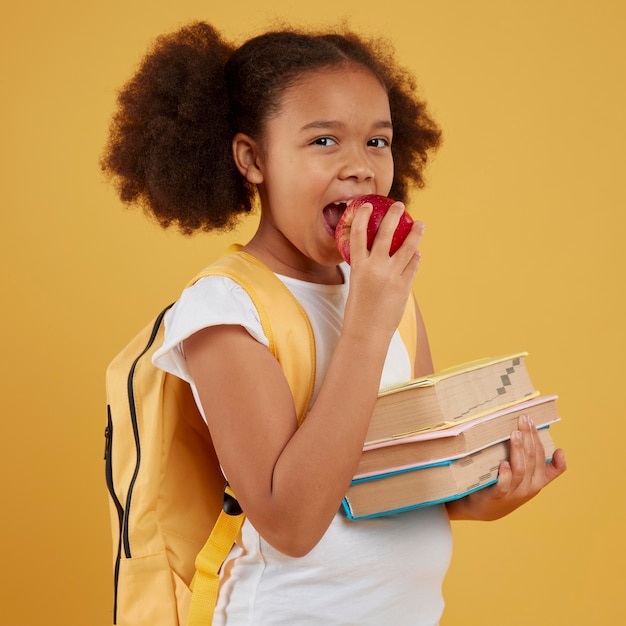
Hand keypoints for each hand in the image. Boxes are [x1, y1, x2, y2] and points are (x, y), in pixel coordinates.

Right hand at [345, 202, 423, 339]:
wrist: (367, 332)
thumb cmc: (358, 311)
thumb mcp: (357, 285)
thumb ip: (366, 269)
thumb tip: (380, 257)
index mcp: (358, 266)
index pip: (357, 234)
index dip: (361, 217)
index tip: (366, 205)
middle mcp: (375, 267)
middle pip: (385, 234)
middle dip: (393, 216)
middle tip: (399, 206)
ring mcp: (392, 276)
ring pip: (407, 248)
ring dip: (415, 234)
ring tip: (420, 224)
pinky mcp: (404, 286)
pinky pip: (413, 266)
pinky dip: (416, 258)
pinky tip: (418, 253)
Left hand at [446, 415, 566, 520]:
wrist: (485, 510)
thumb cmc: (508, 487)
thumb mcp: (529, 478)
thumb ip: (546, 468)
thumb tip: (561, 451)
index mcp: (538, 480)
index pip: (540, 454)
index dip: (536, 436)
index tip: (531, 419)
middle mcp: (529, 486)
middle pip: (531, 458)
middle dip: (528, 437)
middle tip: (522, 419)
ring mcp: (514, 492)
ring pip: (520, 469)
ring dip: (518, 450)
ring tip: (514, 434)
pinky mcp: (498, 497)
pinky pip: (504, 485)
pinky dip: (505, 475)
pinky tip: (503, 464)